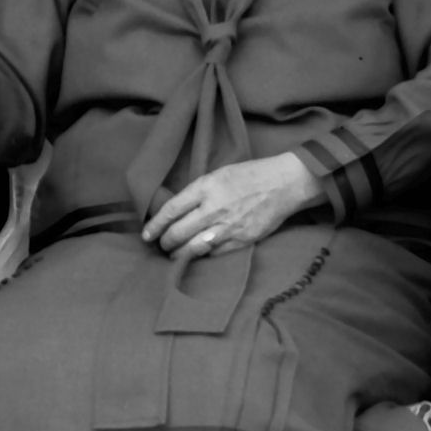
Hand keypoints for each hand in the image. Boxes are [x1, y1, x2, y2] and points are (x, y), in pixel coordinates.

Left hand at [143, 154, 320, 256]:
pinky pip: (215, 254)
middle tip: (161, 246)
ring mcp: (229, 227)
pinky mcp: (243, 240)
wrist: (283, 183)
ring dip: (180, 254)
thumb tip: (177, 211)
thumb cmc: (249, 175)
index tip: (146, 235)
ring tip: (174, 255)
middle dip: (165, 243)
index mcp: (205, 188)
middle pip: (178, 233)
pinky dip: (203, 256)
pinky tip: (197, 255)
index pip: (171, 210)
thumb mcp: (218, 174)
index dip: (155, 225)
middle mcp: (214, 208)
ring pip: (194, 248)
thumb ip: (198, 192)